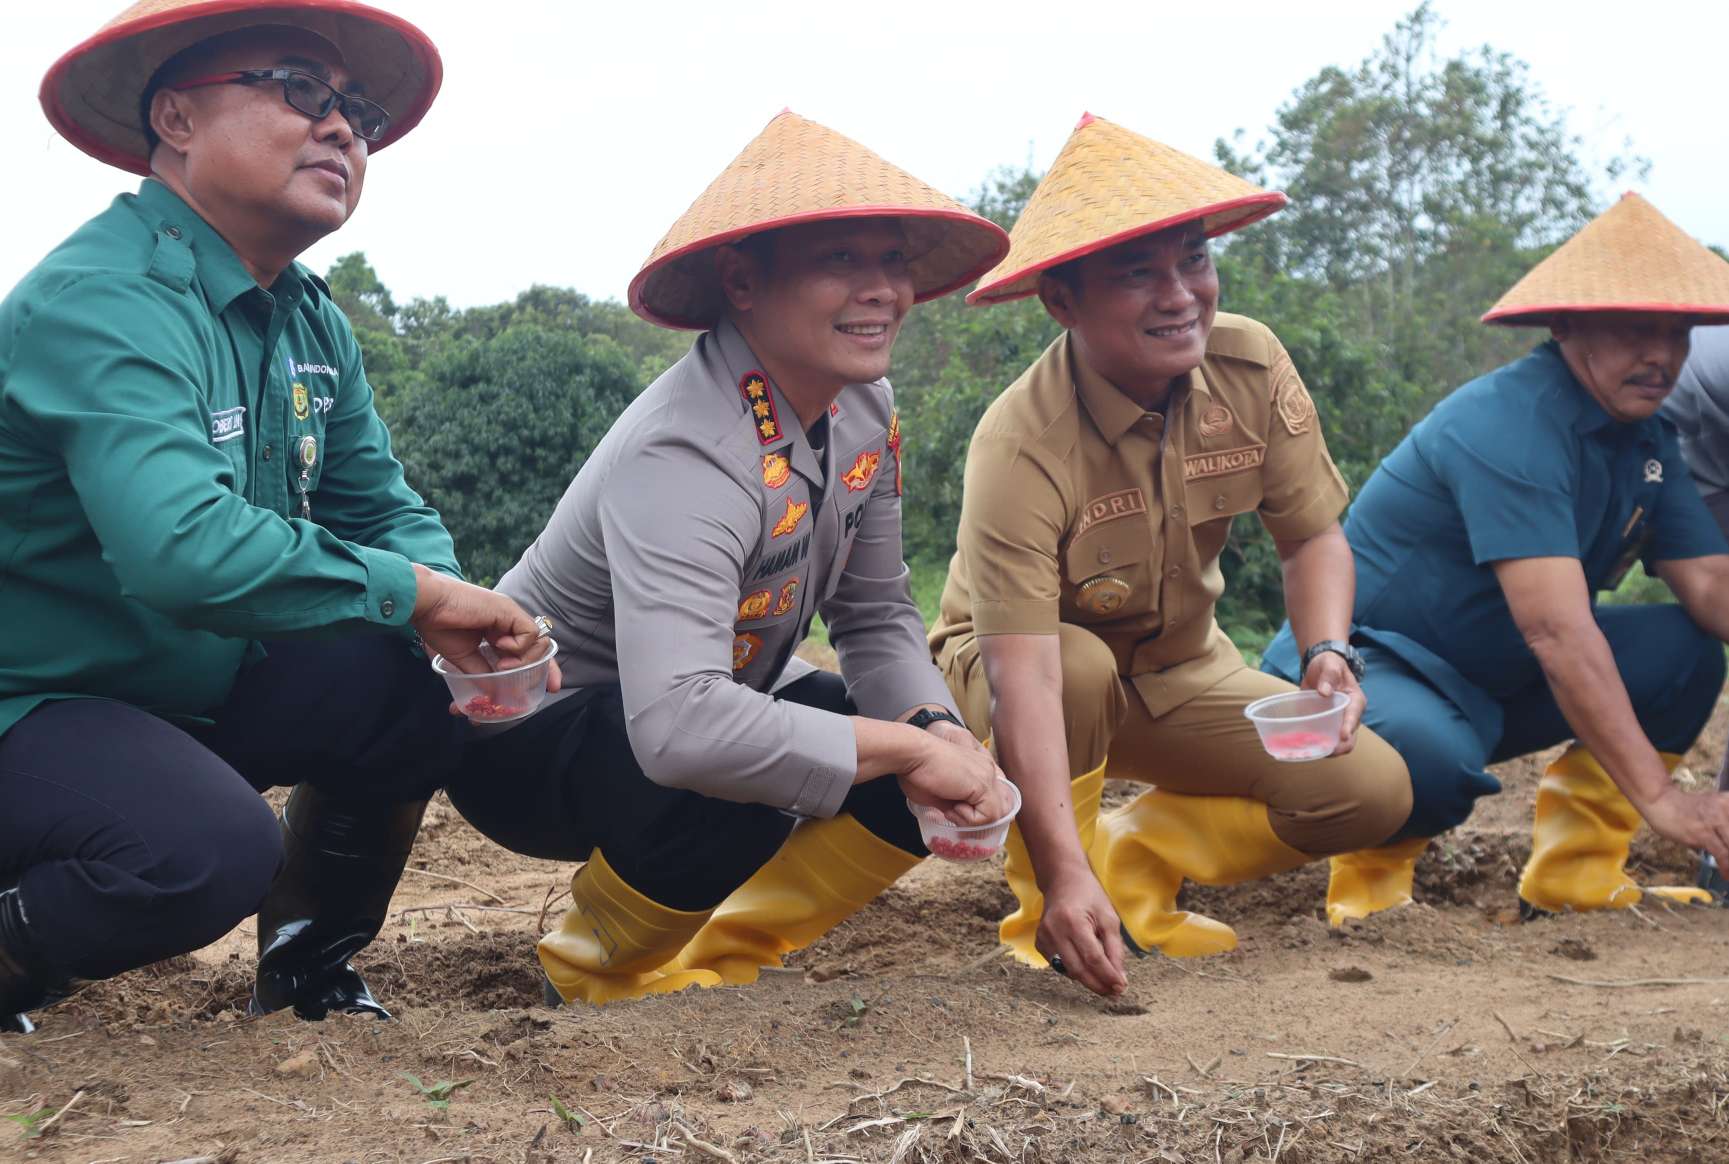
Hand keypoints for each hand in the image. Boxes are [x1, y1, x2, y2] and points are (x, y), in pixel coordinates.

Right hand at [411, 566, 563, 688]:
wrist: (426, 605)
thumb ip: (483, 673)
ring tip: (503, 665)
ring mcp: (510, 614)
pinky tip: (499, 647)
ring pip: (538, 641)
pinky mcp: (508, 610)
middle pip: (540, 645)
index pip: (529, 649)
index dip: (542, 667)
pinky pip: (528, 632)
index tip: (551, 687)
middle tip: (543, 687)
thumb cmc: (439, 626)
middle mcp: (508, 621)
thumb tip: (494, 696)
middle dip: (546, 668)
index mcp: (499, 630)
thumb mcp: (464, 658)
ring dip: (525, 659)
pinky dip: (518, 646)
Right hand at [896, 727, 1004, 826]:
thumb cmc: (917, 771)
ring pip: (997, 813)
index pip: (995, 798)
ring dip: (973, 820)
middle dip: (980, 819)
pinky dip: (970, 819)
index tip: (955, 814)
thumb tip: (959, 818)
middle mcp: (987, 769)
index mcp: (978, 767)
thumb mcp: (940, 794)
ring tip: (951, 810)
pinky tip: (953, 808)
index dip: (979, 813)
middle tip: (954, 815)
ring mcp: (987, 775)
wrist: (911, 755)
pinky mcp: (983, 784)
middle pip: (1001, 807)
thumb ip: (955, 804)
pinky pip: (989, 815)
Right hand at [1036, 866, 1127, 996]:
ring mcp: (1043, 938)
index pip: (1093, 959)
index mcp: (1073, 922)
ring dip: (1088, 980)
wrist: (1062, 880)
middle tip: (1114, 992)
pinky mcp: (1039, 943)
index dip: (1108, 976)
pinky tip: (1086, 965)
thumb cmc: (1090, 896)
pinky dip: (1075, 970)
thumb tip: (1120, 979)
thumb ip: (1115, 949)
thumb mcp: (1109, 918)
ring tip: (1105, 981)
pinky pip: (1059, 965)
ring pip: (1068, 971)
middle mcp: (1054, 931)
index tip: (1122, 987)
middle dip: (1098, 985)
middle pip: (1078, 970)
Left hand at [1301, 652, 1362, 755]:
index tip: (1342, 736)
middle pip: (1349, 739)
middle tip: (1325, 751)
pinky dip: (1314, 746)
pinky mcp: (1325, 725)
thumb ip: (1329, 676)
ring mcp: (1337, 723)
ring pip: (1336, 744)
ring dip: (1326, 751)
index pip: (1354, 717)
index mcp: (1355, 701)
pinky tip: (1302, 748)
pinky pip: (1322, 740)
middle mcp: (1349, 716)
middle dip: (1339, 748)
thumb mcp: (1330, 665)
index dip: (1349, 727)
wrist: (1319, 667)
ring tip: (1311, 752)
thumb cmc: (1329, 664)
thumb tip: (1324, 692)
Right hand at [1639, 786, 1728, 869]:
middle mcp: (1726, 808)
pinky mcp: (1702, 833)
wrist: (1660, 801)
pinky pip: (1722, 854)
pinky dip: (1727, 867)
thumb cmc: (1686, 808)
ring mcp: (1715, 820)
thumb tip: (1728, 846)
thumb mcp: (1712, 809)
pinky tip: (1727, 876)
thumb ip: (1725, 824)